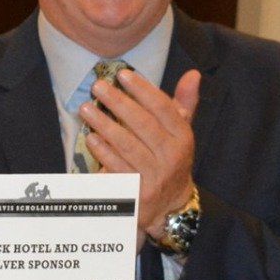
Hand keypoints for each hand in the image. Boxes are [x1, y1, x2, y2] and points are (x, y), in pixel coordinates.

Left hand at [79, 67, 201, 237]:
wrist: (170, 206)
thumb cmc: (170, 159)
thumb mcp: (181, 133)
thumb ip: (184, 104)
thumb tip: (193, 74)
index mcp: (183, 138)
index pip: (164, 109)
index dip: (144, 90)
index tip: (123, 74)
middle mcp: (172, 156)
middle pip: (144, 125)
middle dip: (119, 103)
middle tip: (98, 86)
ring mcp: (155, 175)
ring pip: (128, 146)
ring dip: (105, 125)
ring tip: (86, 108)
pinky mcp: (138, 191)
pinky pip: (118, 167)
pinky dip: (104, 152)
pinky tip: (91, 138)